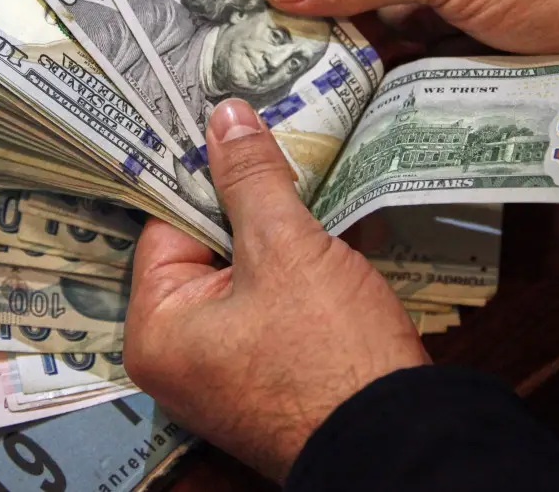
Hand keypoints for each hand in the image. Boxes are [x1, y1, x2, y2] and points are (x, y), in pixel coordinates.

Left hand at [124, 99, 427, 481]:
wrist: (400, 440)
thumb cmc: (331, 355)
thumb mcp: (286, 249)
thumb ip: (251, 179)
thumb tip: (225, 118)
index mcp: (158, 331)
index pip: (168, 224)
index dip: (206, 175)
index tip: (234, 129)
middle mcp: (180, 356)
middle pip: (206, 247)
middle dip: (250, 204)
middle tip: (279, 150)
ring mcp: (226, 369)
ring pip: (246, 273)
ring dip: (282, 235)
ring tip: (312, 190)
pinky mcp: (270, 372)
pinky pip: (272, 304)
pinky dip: (299, 272)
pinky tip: (332, 240)